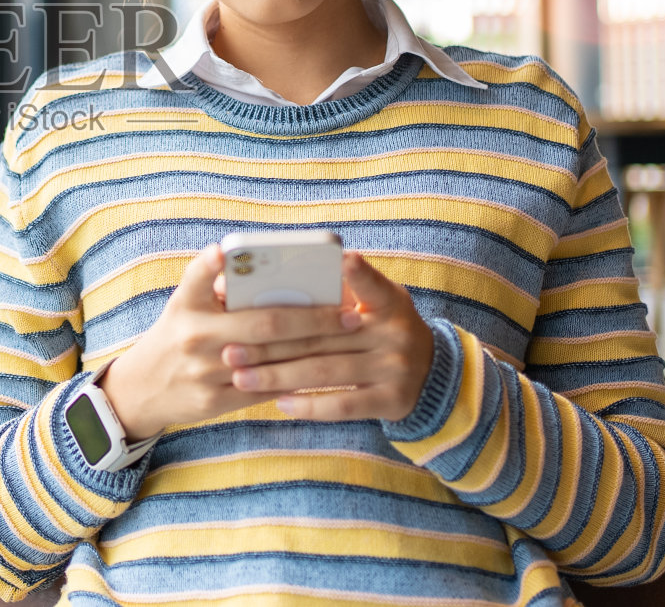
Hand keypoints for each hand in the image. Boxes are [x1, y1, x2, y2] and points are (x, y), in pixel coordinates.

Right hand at [100, 242, 362, 439]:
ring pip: (272, 360)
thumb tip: (266, 267)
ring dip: (315, 350)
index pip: (199, 277)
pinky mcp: (213, 402)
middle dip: (312, 318)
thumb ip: (214, 285)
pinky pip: (264, 390)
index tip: (234, 252)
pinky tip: (326, 371)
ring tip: (348, 341)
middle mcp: (193, 336)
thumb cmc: (177, 334)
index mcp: (186, 304)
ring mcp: (203, 372)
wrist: (141, 389)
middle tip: (350, 314)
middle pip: (263, 325)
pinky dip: (296, 380)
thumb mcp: (184, 304)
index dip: (213, 265)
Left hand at [223, 251, 433, 421]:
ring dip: (279, 375)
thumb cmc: (385, 329)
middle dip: (271, 342)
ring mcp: (395, 369)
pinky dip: (310, 405)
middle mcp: (395, 333)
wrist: (433, 376)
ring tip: (242, 376)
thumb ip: (342, 293)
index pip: (370, 285)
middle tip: (231, 347)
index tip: (340, 259)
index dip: (356, 274)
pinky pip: (344, 404)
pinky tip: (280, 403)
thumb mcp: (379, 304)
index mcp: (389, 302)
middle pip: (323, 336)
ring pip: (326, 371)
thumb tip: (272, 285)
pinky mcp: (391, 400)